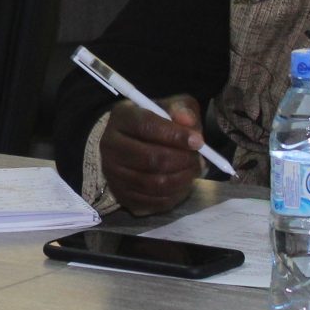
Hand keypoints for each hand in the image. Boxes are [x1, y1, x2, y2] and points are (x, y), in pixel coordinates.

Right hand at [98, 95, 206, 215]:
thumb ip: (181, 110)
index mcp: (121, 118)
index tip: (198, 142)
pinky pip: (154, 201)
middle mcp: (110, 145)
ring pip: (154, 183)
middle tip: (199, 159)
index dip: (175, 135)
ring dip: (182, 179)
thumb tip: (189, 122)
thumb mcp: (169, 108)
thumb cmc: (154, 124)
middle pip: (151, 158)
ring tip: (193, 171)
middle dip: (182, 160)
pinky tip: (183, 184)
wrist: (130, 145)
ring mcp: (113, 173)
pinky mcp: (121, 195)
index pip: (146, 126)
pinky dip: (175, 195)